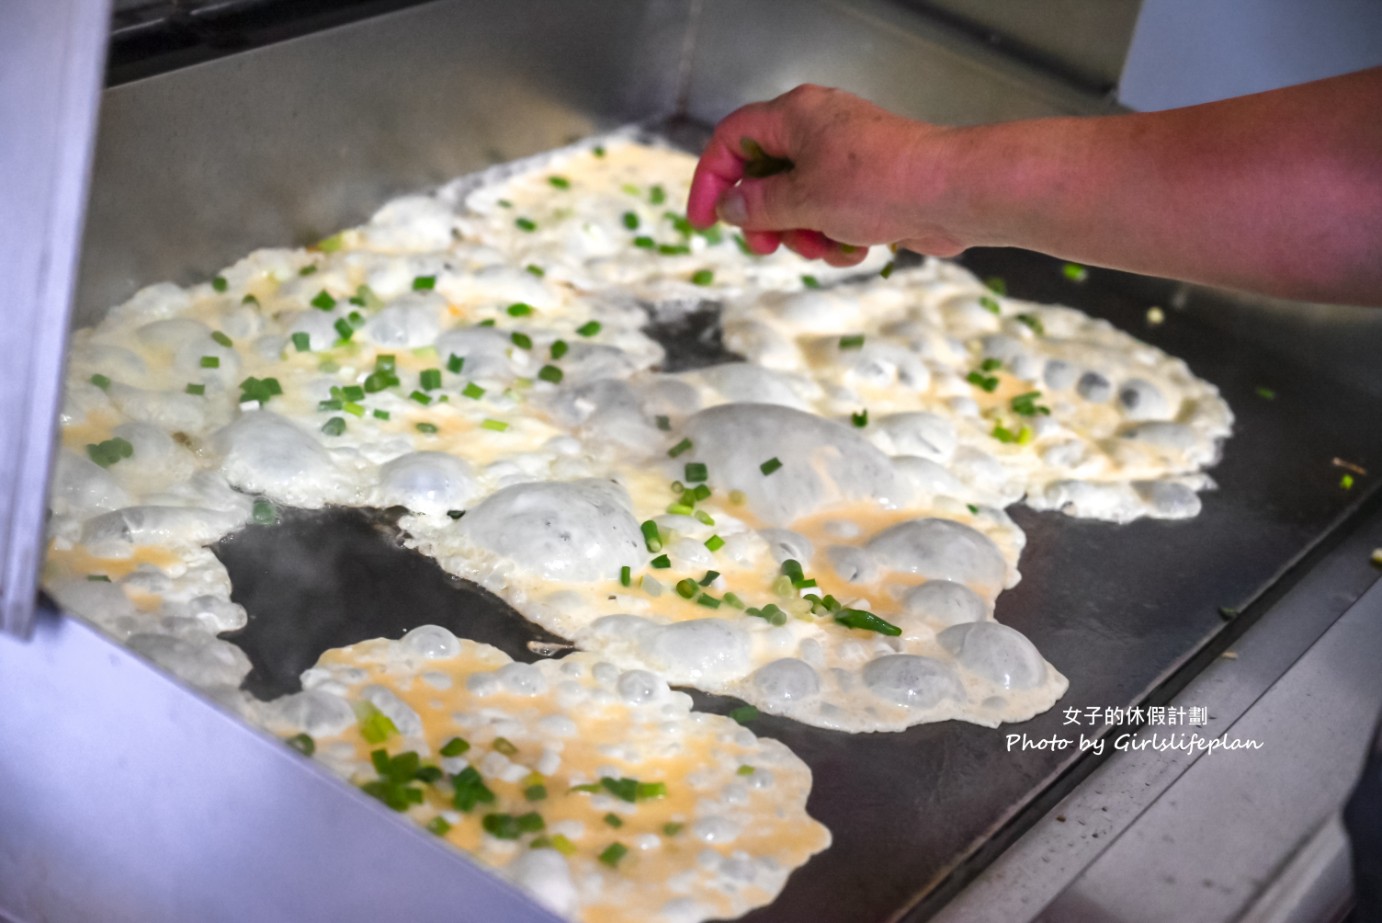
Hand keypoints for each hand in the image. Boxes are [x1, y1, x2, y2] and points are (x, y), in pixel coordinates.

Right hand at [687, 84, 968, 264]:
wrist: (952, 194)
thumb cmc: (883, 183)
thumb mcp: (803, 200)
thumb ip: (757, 205)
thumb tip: (730, 206)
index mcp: (796, 115)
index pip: (731, 139)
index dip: (710, 180)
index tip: (703, 220)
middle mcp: (818, 129)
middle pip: (764, 176)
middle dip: (764, 218)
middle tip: (767, 246)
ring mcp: (844, 158)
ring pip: (797, 202)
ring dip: (803, 234)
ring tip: (825, 245)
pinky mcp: (867, 186)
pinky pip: (830, 214)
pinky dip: (834, 236)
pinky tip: (855, 247)